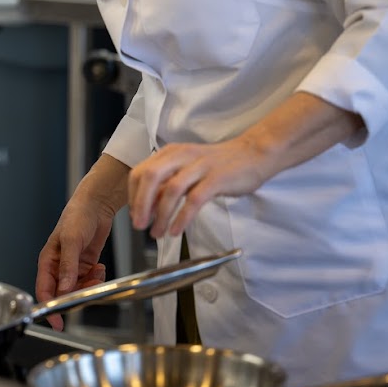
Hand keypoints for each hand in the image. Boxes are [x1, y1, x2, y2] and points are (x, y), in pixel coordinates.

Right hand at [36, 197, 113, 330]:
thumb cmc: (77, 216)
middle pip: (62, 293)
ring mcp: (72, 267)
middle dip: (76, 295)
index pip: (44, 290)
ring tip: (97, 274)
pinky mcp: (84, 265)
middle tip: (89, 291)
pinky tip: (99, 268)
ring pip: (77, 289)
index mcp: (47, 261)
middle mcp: (58, 266)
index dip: (50, 308)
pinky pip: (88, 281)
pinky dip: (96, 279)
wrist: (96, 205)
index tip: (58, 322)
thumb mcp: (71, 241)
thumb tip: (64, 289)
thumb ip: (68, 266)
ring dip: (88, 286)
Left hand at [127, 138, 270, 238]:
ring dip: (161, 215)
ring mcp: (199, 166)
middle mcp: (181, 156)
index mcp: (170, 153)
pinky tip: (176, 230)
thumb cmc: (218, 165)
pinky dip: (182, 217)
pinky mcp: (216, 178)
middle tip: (139, 225)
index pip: (140, 172)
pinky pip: (194, 200)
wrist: (253, 154)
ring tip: (157, 233)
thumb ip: (168, 182)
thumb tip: (148, 206)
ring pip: (171, 190)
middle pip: (150, 177)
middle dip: (140, 204)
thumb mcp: (187, 168)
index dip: (133, 195)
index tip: (135, 214)